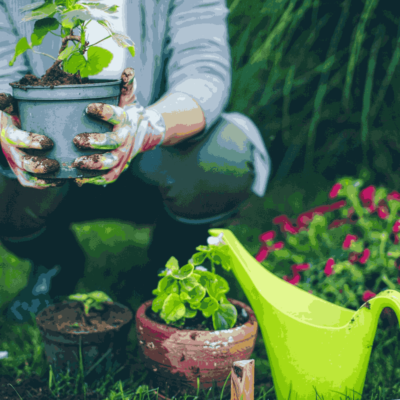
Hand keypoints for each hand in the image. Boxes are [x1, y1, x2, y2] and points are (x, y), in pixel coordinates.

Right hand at [0, 94, 62, 188]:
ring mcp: (14, 161)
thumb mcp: (10, 103)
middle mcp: (9, 148)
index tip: (48, 143)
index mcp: (6, 131)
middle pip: (22, 163)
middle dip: (39, 166)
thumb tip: (8, 99)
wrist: (3, 124)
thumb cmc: (13, 111)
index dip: (30, 142)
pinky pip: (29, 182)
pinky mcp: (20, 170)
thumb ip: (10, 101)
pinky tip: (60, 181)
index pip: (15, 138)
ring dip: (44, 180)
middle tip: (56, 165)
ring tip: (61, 177)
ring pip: (26, 176)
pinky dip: (44, 184)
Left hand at [73, 67, 163, 186]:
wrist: (143, 133)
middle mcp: (125, 139)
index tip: (88, 108)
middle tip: (77, 140)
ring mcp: (121, 155)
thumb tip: (128, 69)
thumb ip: (125, 84)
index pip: (116, 115)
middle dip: (96, 142)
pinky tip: (80, 179)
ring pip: (110, 162)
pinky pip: (108, 177)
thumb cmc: (127, 113)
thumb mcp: (127, 98)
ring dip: (94, 164)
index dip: (104, 112)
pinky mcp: (117, 168)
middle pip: (113, 142)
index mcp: (125, 120)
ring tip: (77, 163)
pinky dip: (95, 180)